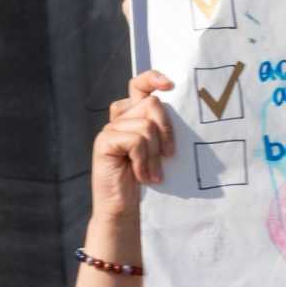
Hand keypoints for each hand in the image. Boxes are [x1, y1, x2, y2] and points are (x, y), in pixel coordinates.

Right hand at [90, 70, 173, 220]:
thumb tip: (180, 113)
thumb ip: (161, 129)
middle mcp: (119, 119)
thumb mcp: (158, 150)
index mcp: (132, 116)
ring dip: (154, 155)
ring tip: (152, 174)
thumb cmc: (146, 179)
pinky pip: (136, 141)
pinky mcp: (104, 142)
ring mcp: (110, 130)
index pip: (139, 85)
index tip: (170, 85)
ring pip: (146, 127)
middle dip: (166, 130)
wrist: (122, 208)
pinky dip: (143, 161)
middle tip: (169, 155)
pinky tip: (141, 176)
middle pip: (151, 104)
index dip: (153, 78)